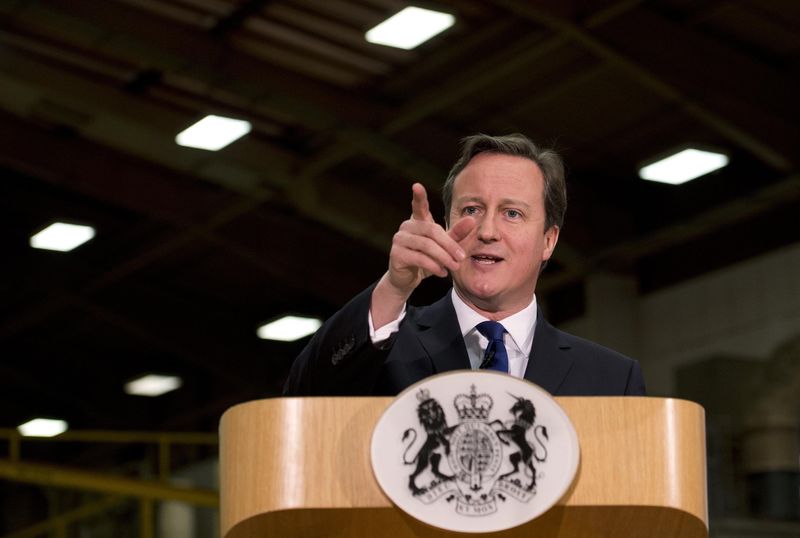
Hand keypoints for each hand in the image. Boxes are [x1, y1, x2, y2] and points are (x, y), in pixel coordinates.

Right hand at [371, 183, 473, 328]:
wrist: (407, 279)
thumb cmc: (427, 259)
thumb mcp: (444, 246)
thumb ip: (457, 233)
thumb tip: (472, 219)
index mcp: (418, 221)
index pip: (418, 206)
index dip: (418, 197)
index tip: (416, 186)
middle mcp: (406, 227)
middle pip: (432, 231)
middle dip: (449, 245)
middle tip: (461, 257)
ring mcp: (399, 240)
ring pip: (426, 245)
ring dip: (444, 257)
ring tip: (454, 267)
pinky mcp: (396, 254)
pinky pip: (419, 258)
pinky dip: (433, 266)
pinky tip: (442, 272)